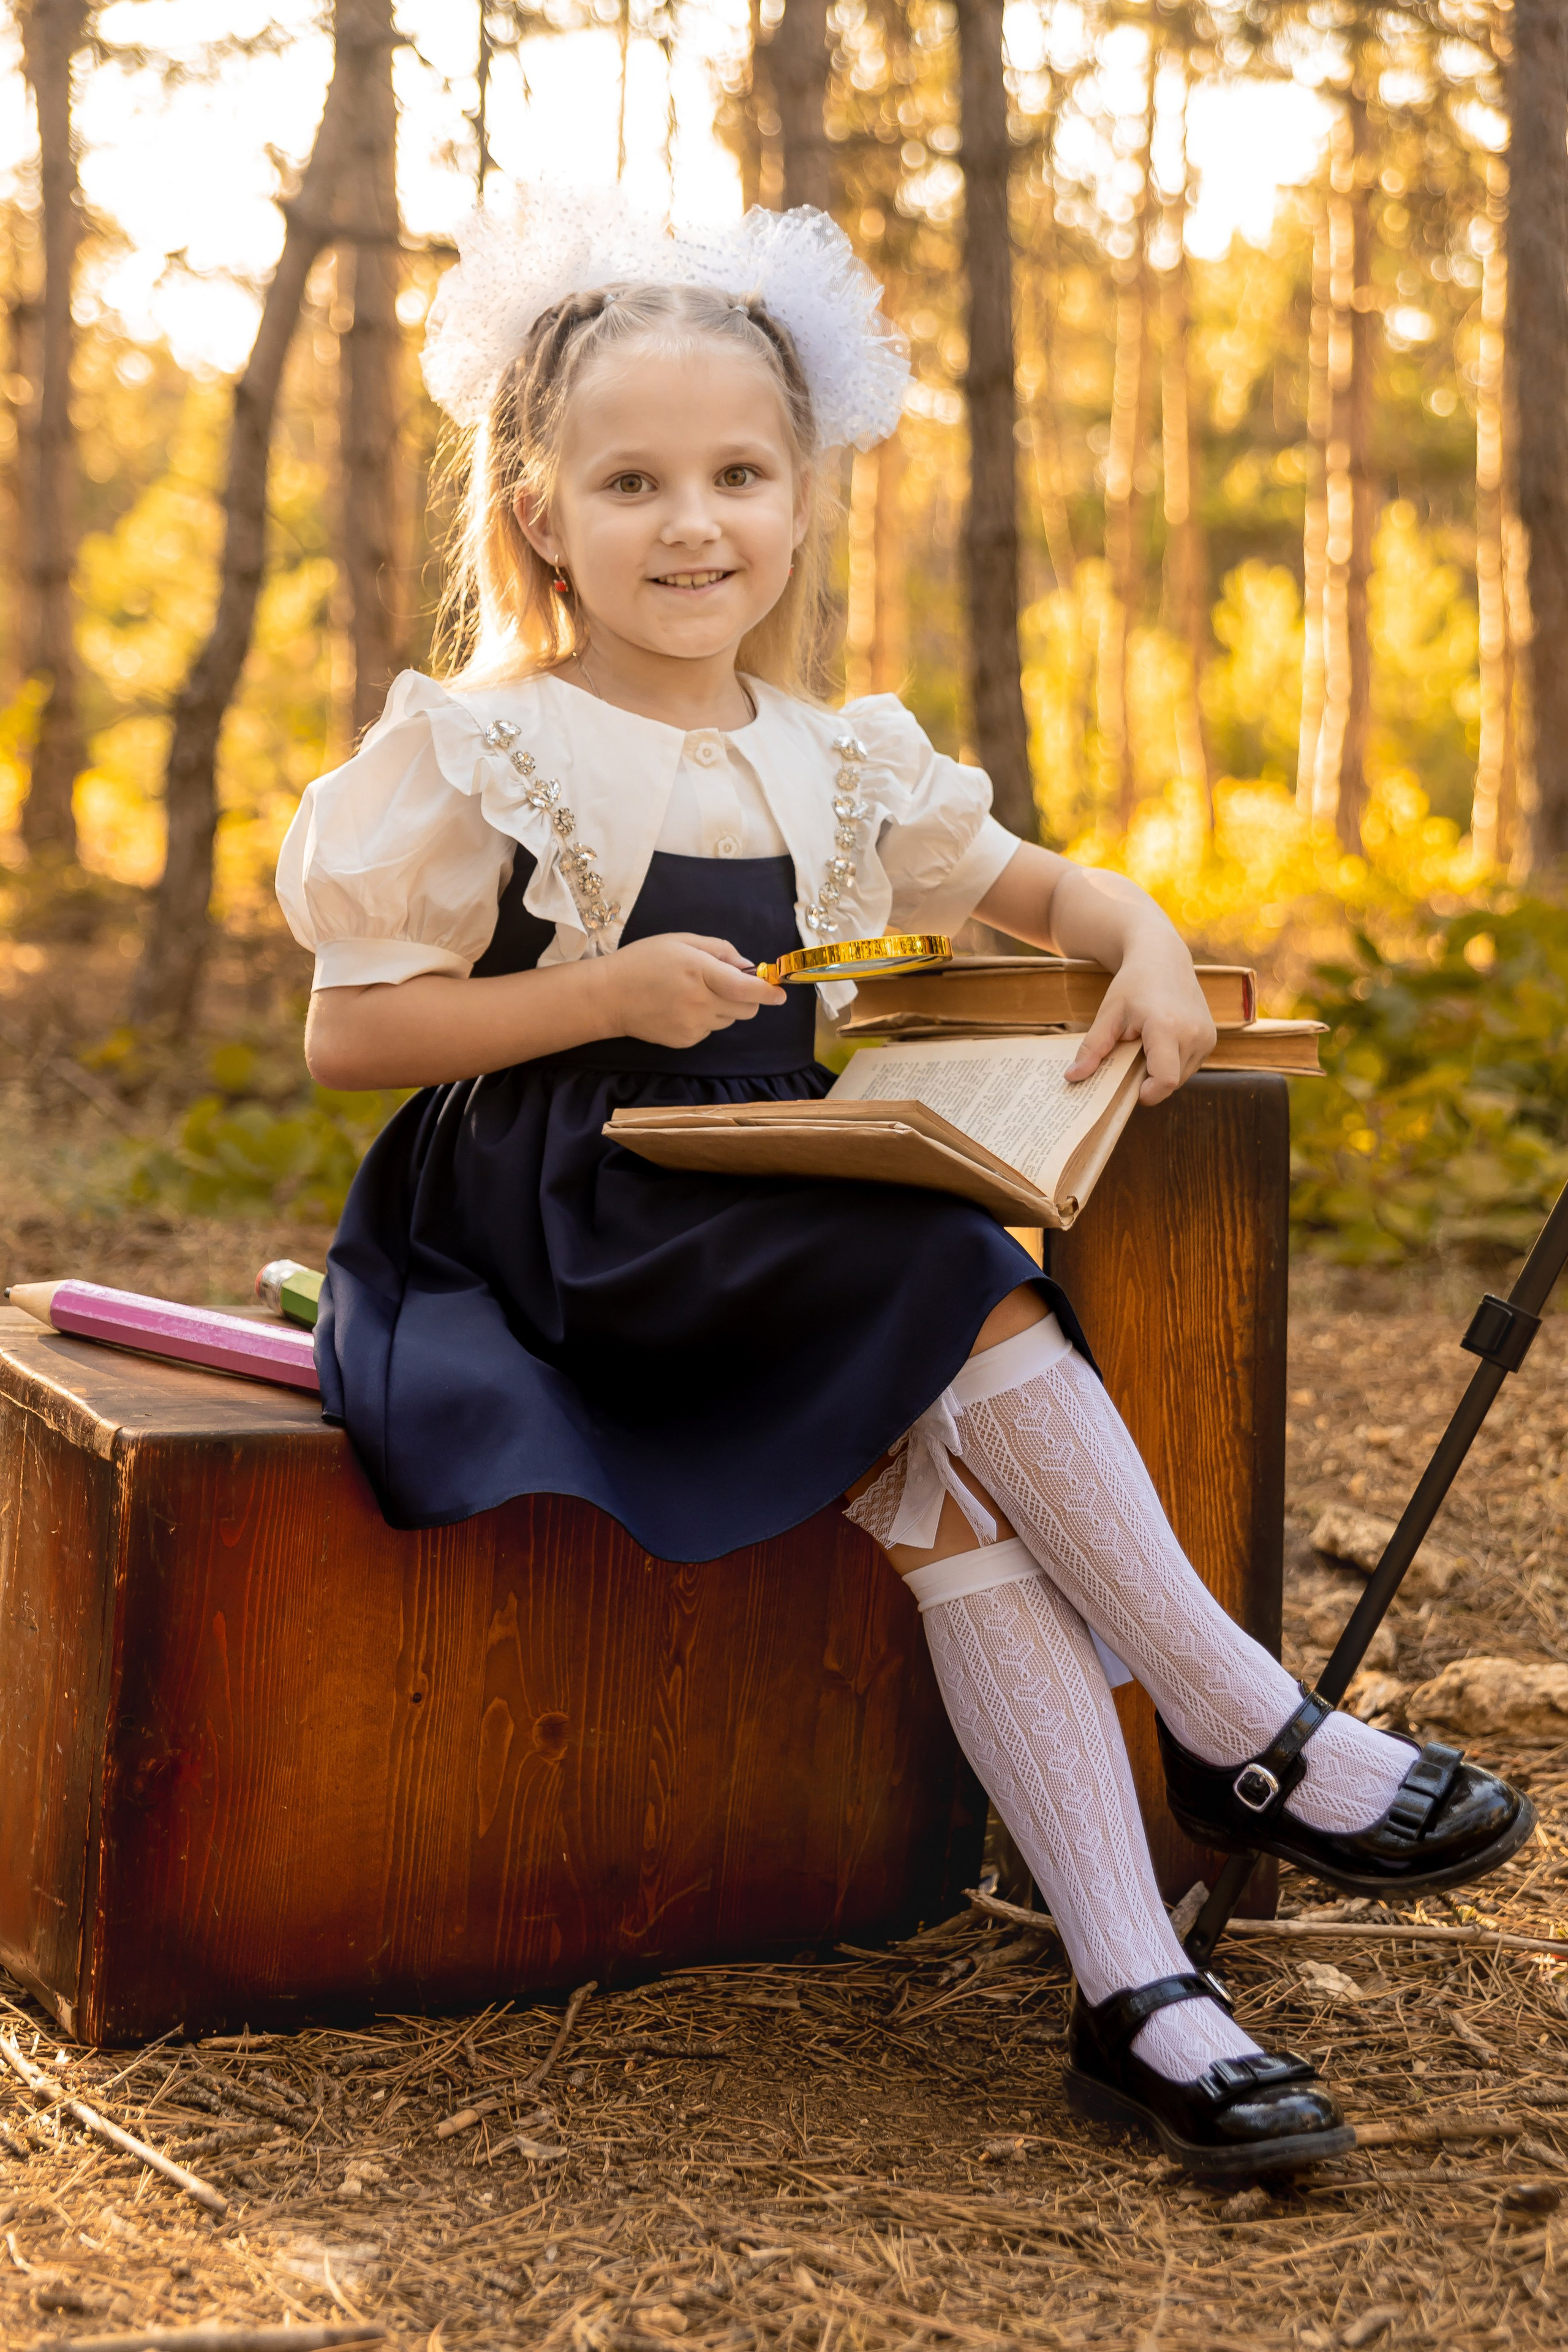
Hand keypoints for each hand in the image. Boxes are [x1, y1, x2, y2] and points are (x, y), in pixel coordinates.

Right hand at [600, 931, 786, 1048]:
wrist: (609, 996)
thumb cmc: (644, 961)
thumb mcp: (681, 941)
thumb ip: (719, 950)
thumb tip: (747, 966)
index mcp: (699, 971)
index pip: (745, 988)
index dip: (767, 992)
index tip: (780, 993)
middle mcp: (699, 1002)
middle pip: (746, 1008)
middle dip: (747, 997)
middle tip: (727, 984)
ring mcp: (692, 1025)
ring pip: (729, 1020)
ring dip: (724, 1007)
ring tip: (695, 993)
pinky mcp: (686, 1041)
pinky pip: (710, 1030)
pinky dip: (706, 1019)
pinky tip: (682, 1007)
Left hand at [1065, 946, 1216, 1105]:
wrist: (1162, 957)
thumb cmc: (1132, 984)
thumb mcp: (1108, 1014)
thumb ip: (1092, 1048)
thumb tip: (1072, 1077)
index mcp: (1167, 1027)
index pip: (1165, 1081)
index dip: (1147, 1093)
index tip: (1129, 1088)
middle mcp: (1194, 1034)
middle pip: (1171, 1083)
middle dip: (1149, 1081)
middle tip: (1130, 1060)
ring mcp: (1207, 1036)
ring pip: (1181, 1077)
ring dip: (1161, 1073)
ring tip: (1145, 1047)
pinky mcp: (1211, 1038)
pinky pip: (1189, 1066)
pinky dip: (1172, 1063)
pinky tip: (1159, 1043)